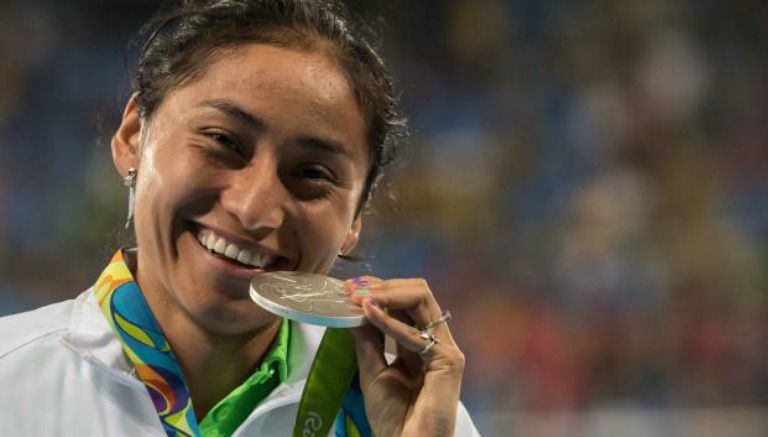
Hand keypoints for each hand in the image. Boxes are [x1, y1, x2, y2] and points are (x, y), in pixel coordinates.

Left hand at [345, 276, 464, 436]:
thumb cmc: (394, 418)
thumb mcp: (372, 371)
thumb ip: (367, 339)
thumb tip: (355, 307)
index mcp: (419, 342)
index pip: (404, 302)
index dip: (379, 290)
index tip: (349, 288)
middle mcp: (435, 339)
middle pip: (416, 293)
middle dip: (383, 286)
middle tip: (353, 289)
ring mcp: (445, 348)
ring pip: (421, 299)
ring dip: (386, 294)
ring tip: (359, 297)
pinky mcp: (449, 360)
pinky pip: (416, 334)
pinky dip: (389, 322)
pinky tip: (368, 313)